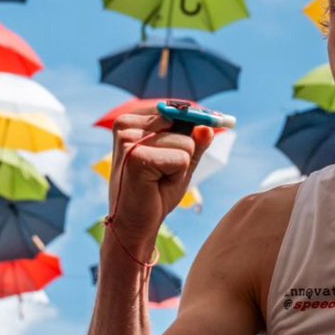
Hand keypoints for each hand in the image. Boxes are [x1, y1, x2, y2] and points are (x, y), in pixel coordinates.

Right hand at [107, 111, 212, 250]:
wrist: (135, 224)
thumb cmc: (155, 193)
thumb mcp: (179, 162)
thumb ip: (194, 143)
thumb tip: (207, 126)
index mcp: (132, 120)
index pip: (177, 110)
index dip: (195, 124)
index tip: (209, 127)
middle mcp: (126, 124)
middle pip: (184, 125)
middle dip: (183, 153)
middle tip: (162, 173)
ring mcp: (128, 139)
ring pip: (186, 143)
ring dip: (180, 167)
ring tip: (158, 179)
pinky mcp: (135, 157)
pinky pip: (181, 159)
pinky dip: (177, 176)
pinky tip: (155, 185)